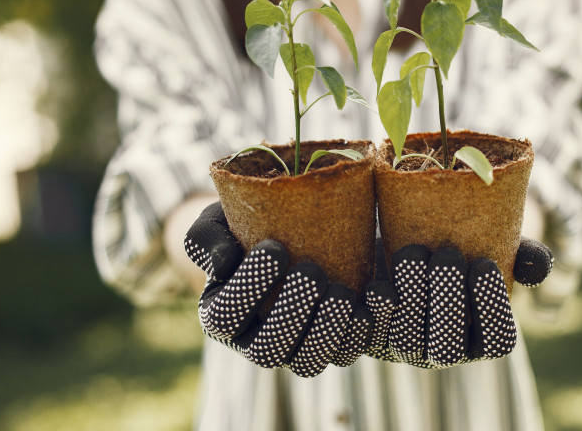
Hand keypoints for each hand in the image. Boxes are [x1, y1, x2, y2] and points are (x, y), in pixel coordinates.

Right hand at [184, 202, 371, 377]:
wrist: (300, 228)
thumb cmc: (253, 224)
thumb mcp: (220, 220)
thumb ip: (206, 237)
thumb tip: (223, 263)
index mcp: (223, 315)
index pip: (225, 318)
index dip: (247, 289)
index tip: (276, 248)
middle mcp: (257, 342)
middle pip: (267, 350)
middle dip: (291, 313)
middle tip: (313, 271)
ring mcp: (297, 350)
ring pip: (309, 362)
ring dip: (327, 329)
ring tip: (342, 291)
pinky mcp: (334, 346)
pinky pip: (347, 352)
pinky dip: (362, 330)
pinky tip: (374, 297)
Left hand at [365, 238, 552, 367]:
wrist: (399, 240)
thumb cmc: (458, 244)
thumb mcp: (492, 245)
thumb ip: (521, 254)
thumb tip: (538, 265)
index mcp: (480, 336)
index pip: (497, 342)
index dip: (492, 309)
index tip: (483, 264)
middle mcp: (442, 350)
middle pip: (448, 348)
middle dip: (448, 303)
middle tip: (446, 255)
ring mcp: (403, 348)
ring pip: (407, 341)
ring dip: (411, 299)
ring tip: (412, 254)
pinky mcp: (368, 337)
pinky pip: (366, 340)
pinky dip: (369, 315)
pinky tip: (375, 287)